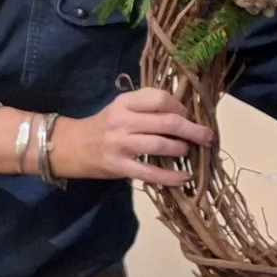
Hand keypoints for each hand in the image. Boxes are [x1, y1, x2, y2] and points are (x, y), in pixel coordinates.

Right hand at [51, 87, 212, 185]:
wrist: (69, 147)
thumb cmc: (103, 127)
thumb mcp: (121, 108)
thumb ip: (146, 108)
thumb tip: (185, 114)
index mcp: (125, 102)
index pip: (159, 98)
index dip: (180, 106)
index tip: (188, 115)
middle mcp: (123, 120)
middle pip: (167, 121)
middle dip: (192, 130)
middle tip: (207, 137)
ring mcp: (120, 144)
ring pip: (160, 145)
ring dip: (181, 149)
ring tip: (188, 152)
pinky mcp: (119, 166)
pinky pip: (150, 173)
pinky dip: (171, 177)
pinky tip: (184, 178)